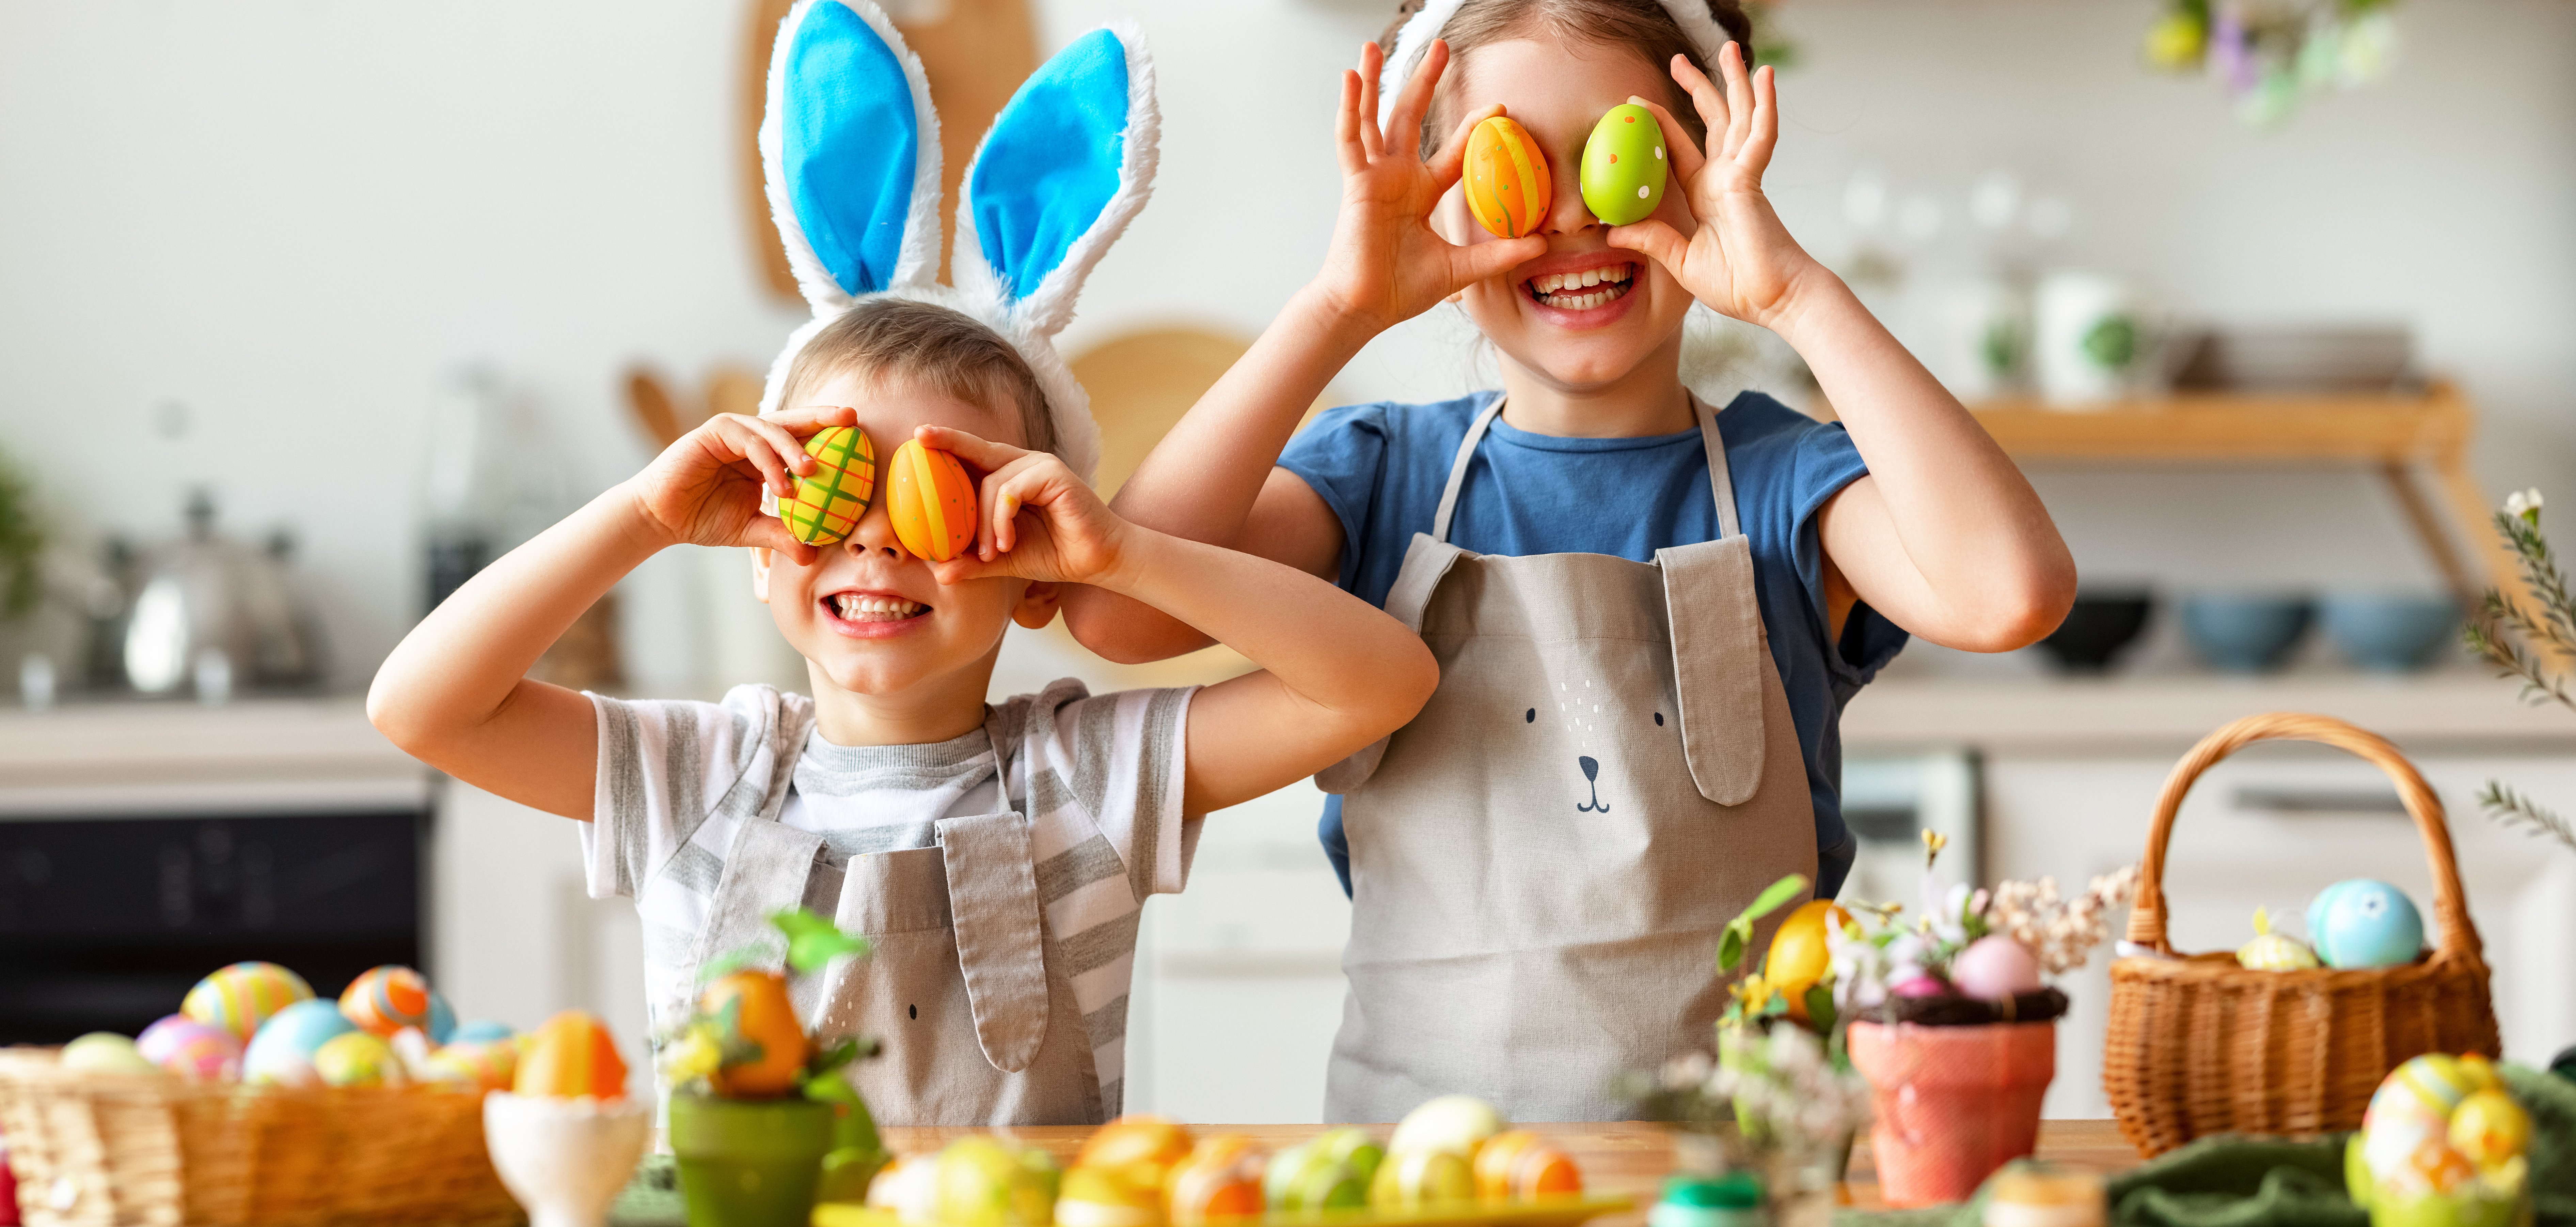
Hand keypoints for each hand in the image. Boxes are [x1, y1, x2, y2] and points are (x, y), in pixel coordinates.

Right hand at [624, 406, 854, 559]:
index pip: (802, 438)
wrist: (662, 518)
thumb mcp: (751, 530)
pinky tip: (782, 484)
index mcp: (764, 455)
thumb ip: (781, 536)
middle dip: (823, 417)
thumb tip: (813, 556)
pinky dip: (767, 460)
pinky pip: (748, 440)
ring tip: (814, 472)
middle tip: (852, 420)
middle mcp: (751, 438)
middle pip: (793, 421)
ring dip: (794, 450)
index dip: (829, 434)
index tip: (861, 437)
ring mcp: (732, 431)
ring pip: (772, 430)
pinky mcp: (713, 432)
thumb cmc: (703, 519)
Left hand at [915, 427, 1132, 588]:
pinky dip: (1003, 518)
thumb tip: (939, 572)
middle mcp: (1025, 465)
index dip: (948, 443)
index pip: (975, 456)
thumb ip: (974, 562)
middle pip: (978, 450)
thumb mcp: (1005, 560)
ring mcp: (1041, 466)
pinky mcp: (1055, 475)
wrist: (1099, 562)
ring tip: (991, 553)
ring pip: (993, 483)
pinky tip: (1006, 543)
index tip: (918, 435)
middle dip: (948, 442)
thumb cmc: (1056, 554)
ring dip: (984, 523)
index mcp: (1012, 477)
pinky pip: (1012, 491)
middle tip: (919, 438)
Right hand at [1311, 40, 1545, 333]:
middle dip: (1427, 82)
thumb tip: (1541, 246)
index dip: (1474, 127)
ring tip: (1375, 46)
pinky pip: (1350, 139)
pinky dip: (1350, 109)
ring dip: (1375, 81)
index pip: (1453, 151)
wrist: (1366, 308)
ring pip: (1375, 119)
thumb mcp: (1461, 269)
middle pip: (1412, 118)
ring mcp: (1374, 177)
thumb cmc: (1402, 290)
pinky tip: (1350, 78)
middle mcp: (1397, 177)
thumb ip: (1497, 254)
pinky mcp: (1355, 184)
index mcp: (1421, 192)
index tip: (1499, 107)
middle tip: (1443, 48)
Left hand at [1607, 45, 1835, 333]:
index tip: (1637, 103)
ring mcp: (1742, 175)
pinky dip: (1765, 105)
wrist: (1772, 300)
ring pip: (1739, 116)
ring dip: (1734, 81)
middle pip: (1712, 120)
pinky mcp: (1754, 179)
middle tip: (1676, 59)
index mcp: (1707, 194)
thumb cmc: (1737, 285)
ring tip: (1730, 48)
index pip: (1679, 149)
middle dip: (1698, 86)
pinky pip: (1761, 135)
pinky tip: (1764, 76)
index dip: (1662, 124)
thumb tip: (1613, 229)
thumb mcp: (1681, 261)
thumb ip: (1651, 239)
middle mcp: (1726, 177)